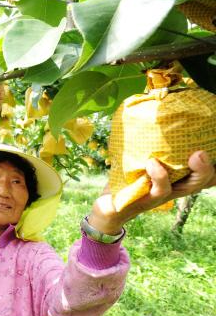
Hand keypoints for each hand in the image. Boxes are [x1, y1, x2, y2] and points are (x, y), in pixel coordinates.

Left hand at [88, 150, 215, 234]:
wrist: (109, 206)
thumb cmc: (126, 179)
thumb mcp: (139, 159)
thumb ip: (149, 143)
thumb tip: (152, 109)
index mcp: (177, 178)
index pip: (206, 173)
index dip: (213, 165)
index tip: (209, 149)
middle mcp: (175, 188)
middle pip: (204, 180)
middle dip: (209, 167)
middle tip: (203, 152)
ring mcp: (163, 196)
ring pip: (189, 187)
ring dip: (197, 171)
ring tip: (195, 155)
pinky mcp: (147, 202)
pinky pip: (160, 190)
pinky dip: (159, 176)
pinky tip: (153, 163)